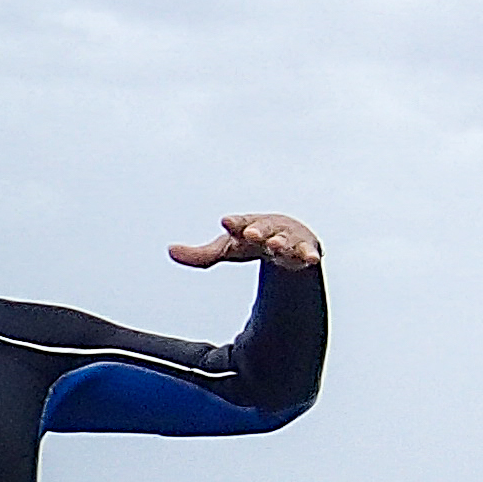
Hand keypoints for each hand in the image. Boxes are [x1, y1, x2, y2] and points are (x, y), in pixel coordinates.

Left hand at [170, 213, 320, 269]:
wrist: (286, 238)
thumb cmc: (251, 241)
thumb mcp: (226, 248)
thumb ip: (200, 254)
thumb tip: (170, 251)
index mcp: (247, 226)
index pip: (238, 224)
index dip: (234, 223)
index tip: (226, 222)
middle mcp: (268, 229)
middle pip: (262, 229)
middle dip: (258, 231)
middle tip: (251, 234)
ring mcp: (287, 238)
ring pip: (285, 240)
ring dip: (281, 242)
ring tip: (276, 245)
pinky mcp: (305, 249)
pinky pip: (308, 252)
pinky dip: (310, 254)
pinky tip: (312, 259)